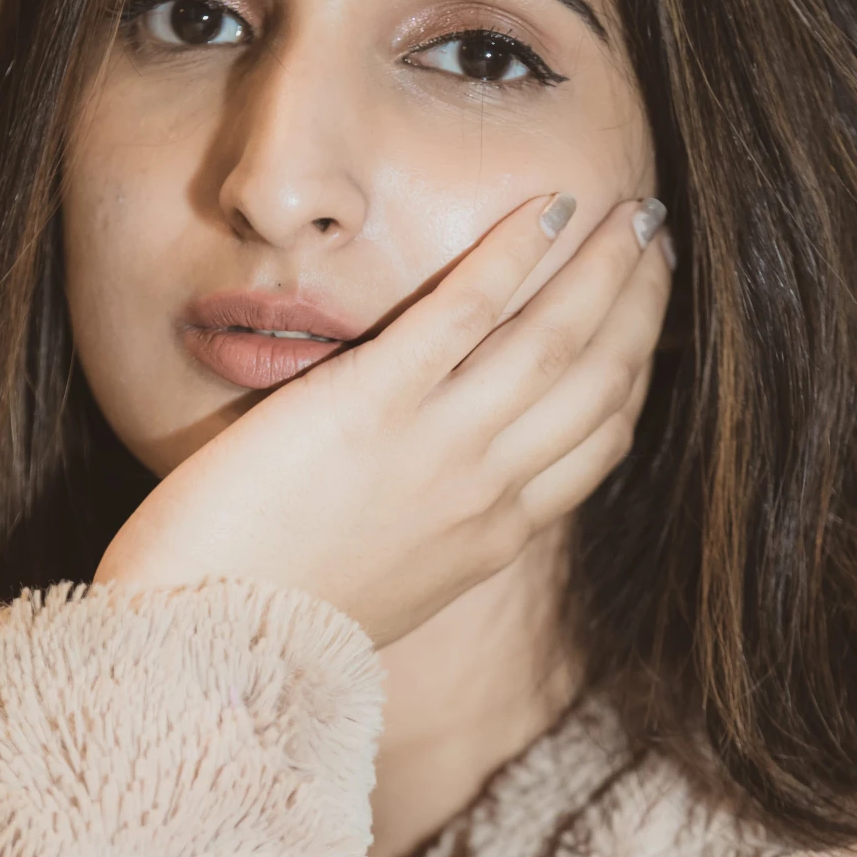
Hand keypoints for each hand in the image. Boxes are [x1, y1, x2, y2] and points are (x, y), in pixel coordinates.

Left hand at [94, 194, 672, 647]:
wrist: (203, 648)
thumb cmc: (263, 622)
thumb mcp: (380, 586)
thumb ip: (424, 533)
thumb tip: (429, 500)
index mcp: (490, 539)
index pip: (597, 442)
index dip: (633, 368)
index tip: (644, 317)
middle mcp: (484, 492)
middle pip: (597, 383)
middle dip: (639, 302)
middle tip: (654, 237)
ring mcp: (436, 449)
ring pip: (553, 341)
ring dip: (601, 267)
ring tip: (631, 211)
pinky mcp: (371, 403)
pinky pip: (464, 313)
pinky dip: (513, 255)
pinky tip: (544, 208)